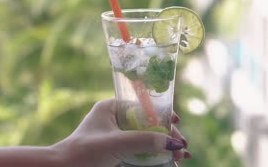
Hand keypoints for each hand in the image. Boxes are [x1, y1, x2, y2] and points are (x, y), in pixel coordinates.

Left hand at [52, 99, 190, 166]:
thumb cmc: (85, 152)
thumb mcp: (118, 143)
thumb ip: (145, 141)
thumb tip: (174, 143)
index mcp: (111, 108)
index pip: (142, 106)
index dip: (161, 114)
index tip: (177, 121)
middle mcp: (114, 120)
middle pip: (147, 124)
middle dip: (166, 135)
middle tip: (182, 146)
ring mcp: (116, 137)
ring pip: (145, 139)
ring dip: (163, 147)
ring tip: (181, 158)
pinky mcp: (116, 152)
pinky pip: (139, 152)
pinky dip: (154, 157)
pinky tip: (169, 162)